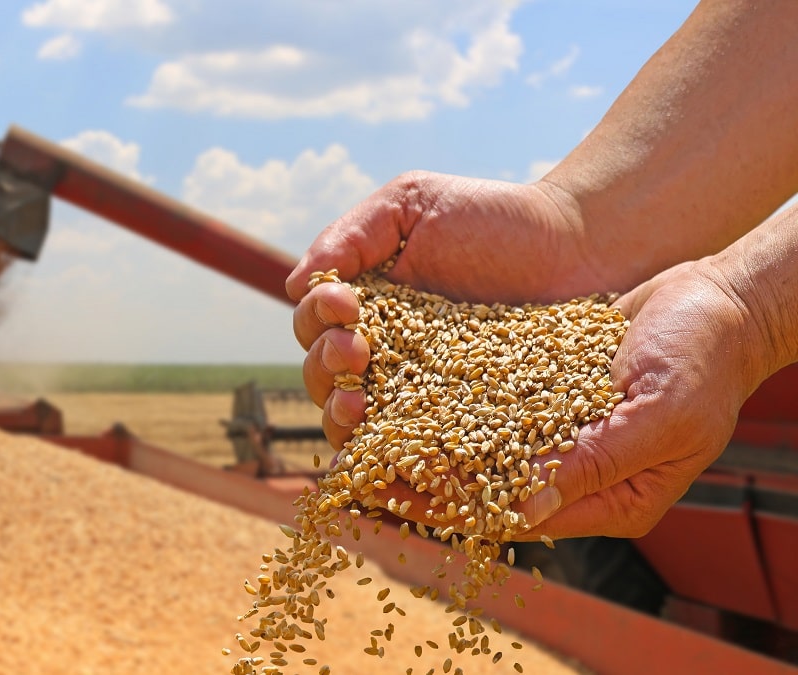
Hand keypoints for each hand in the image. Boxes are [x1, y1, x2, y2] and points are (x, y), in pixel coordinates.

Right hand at [287, 171, 616, 449]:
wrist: (581, 246)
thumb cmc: (495, 218)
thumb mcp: (413, 202)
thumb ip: (350, 234)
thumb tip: (297, 284)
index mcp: (365, 308)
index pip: (314, 326)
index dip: (318, 320)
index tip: (347, 303)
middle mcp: (382, 356)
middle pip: (323, 379)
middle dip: (326, 368)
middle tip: (356, 353)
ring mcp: (419, 397)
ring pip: (356, 424)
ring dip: (342, 417)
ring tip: (359, 406)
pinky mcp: (462, 427)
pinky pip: (418, 452)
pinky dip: (397, 456)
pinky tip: (399, 449)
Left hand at [360, 256, 767, 539]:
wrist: (717, 298)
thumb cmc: (704, 360)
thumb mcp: (657, 415)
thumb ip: (592, 462)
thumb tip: (521, 508)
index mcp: (606, 498)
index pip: (511, 514)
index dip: (450, 507)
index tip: (392, 494)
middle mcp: (571, 471)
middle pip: (481, 484)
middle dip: (421, 474)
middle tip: (358, 459)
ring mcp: (553, 428)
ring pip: (473, 442)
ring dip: (422, 432)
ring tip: (365, 416)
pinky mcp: (540, 387)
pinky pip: (483, 398)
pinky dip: (444, 392)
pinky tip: (400, 374)